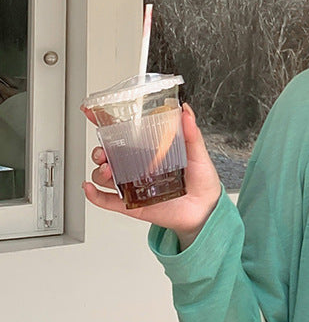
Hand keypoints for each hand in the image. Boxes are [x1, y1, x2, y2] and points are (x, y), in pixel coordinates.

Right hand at [82, 103, 221, 245]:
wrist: (206, 210)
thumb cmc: (201, 182)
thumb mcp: (197, 154)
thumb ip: (191, 134)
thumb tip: (186, 112)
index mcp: (148, 151)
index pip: (121, 134)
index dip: (104, 122)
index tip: (92, 111)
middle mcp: (136, 167)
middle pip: (107, 156)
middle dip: (99, 152)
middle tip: (103, 153)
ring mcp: (133, 186)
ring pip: (104, 177)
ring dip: (99, 172)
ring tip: (108, 172)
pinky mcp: (133, 204)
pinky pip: (108, 201)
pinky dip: (95, 195)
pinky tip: (90, 189)